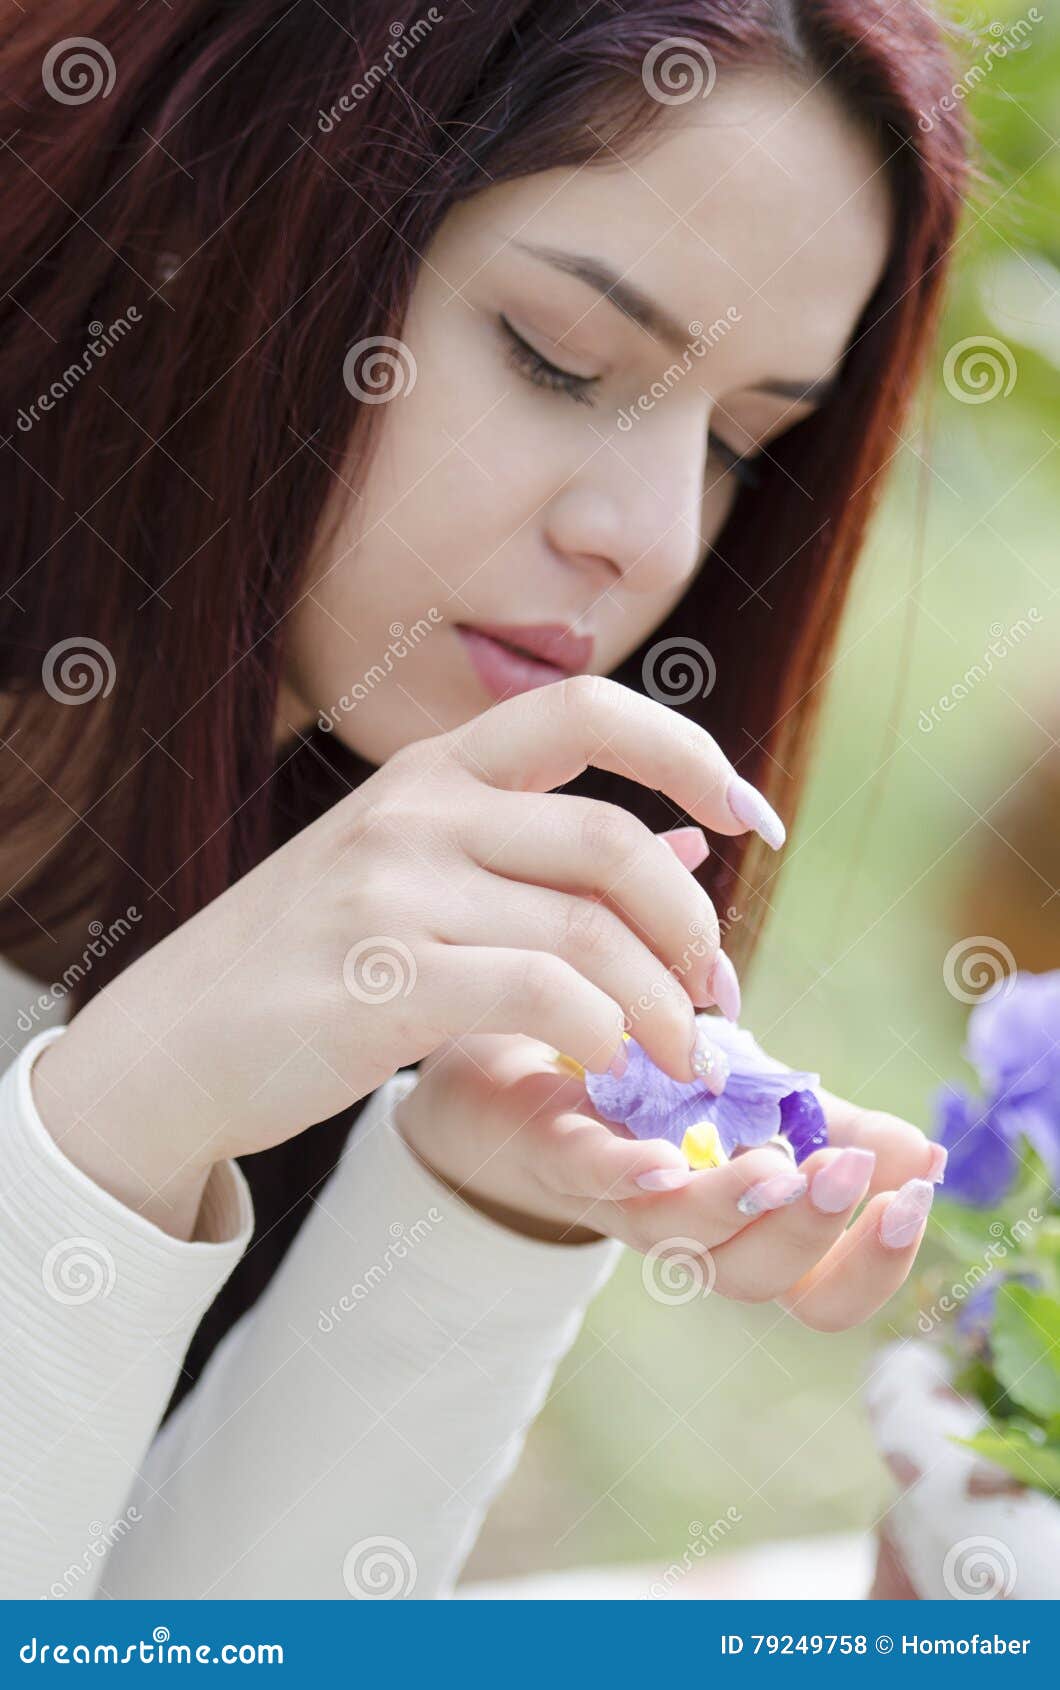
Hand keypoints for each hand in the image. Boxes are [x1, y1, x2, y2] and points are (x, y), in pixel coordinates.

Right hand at [32, 676, 771, 1217]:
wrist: (165, 1046)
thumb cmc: (305, 963)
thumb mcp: (414, 875)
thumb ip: (543, 853)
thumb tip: (689, 841)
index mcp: (430, 773)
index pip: (588, 709)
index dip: (691, 753)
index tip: (754, 820)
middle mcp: (416, 812)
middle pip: (612, 844)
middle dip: (691, 929)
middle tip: (714, 995)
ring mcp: (392, 890)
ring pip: (588, 930)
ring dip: (661, 1005)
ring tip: (677, 1056)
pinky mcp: (380, 981)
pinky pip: (539, 992)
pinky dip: (598, 1029)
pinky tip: (602, 1062)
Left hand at [394, 1028, 943, 1330]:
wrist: (521, 1064)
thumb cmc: (654, 1095)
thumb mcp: (762, 1106)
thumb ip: (837, 1132)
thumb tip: (924, 1156)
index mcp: (744, 1227)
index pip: (823, 1295)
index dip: (873, 1266)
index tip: (913, 1198)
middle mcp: (682, 1231)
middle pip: (756, 1278)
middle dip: (813, 1233)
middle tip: (856, 1175)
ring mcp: (615, 1197)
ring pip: (676, 1236)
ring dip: (734, 1208)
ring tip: (781, 1170)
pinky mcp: (554, 1144)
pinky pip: (588, 1174)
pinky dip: (624, 1172)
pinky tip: (663, 1159)